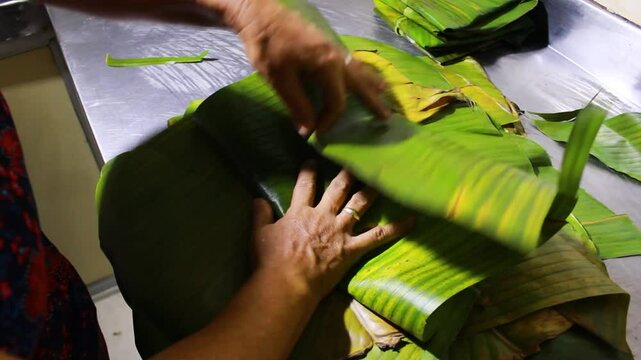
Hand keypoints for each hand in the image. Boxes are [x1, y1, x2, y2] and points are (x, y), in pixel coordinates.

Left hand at [223, 0, 388, 134]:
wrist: (260, 14)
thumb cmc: (268, 46)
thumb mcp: (279, 79)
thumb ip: (297, 105)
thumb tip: (309, 130)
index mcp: (327, 66)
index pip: (337, 101)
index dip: (329, 120)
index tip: (317, 132)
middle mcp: (336, 56)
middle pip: (359, 83)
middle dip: (372, 100)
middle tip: (386, 116)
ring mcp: (333, 48)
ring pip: (358, 68)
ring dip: (371, 82)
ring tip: (384, 91)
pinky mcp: (326, 44)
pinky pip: (351, 60)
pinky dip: (362, 69)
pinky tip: (363, 72)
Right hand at [251, 162, 413, 301]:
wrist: (286, 283)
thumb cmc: (270, 261)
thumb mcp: (258, 235)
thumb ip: (260, 215)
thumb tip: (257, 199)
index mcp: (300, 211)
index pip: (305, 184)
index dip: (310, 171)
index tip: (314, 160)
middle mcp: (323, 215)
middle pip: (338, 188)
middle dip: (348, 171)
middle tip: (359, 158)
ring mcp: (340, 231)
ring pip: (360, 204)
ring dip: (372, 190)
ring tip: (385, 177)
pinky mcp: (352, 248)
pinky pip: (378, 235)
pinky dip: (396, 228)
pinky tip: (412, 219)